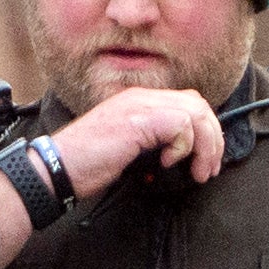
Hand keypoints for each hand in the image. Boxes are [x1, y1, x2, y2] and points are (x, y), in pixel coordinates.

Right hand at [46, 86, 229, 201]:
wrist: (56, 168)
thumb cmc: (84, 165)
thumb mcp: (125, 149)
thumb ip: (150, 144)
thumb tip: (174, 158)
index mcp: (137, 101)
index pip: (185, 104)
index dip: (203, 131)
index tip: (203, 161)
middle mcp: (141, 97)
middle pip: (197, 105)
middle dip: (212, 139)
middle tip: (208, 168)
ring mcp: (139, 106)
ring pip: (195, 114)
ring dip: (205, 146)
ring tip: (198, 171)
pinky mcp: (139, 120)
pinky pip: (181, 125)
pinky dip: (183, 147)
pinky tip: (167, 163)